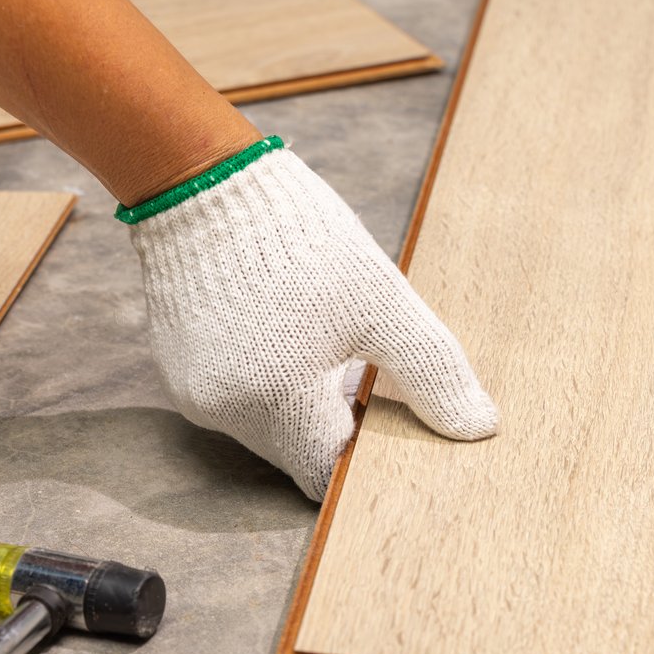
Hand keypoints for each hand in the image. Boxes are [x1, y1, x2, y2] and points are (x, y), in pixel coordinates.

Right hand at [123, 137, 498, 499]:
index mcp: (278, 404)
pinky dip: (265, 379)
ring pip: (265, 424)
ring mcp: (193, 393)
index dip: (363, 452)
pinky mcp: (176, 369)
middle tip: (362, 370)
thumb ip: (431, 370)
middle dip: (334, 421)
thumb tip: (478, 426)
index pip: (327, 472)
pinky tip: (284, 332)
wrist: (203, 181)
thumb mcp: (382, 302)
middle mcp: (225, 412)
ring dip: (300, 400)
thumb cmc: (299, 238)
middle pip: (296, 450)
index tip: (386, 418)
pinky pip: (233, 396)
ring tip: (323, 343)